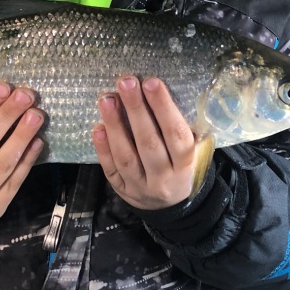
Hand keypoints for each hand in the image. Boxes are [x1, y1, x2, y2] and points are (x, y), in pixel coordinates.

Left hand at [92, 75, 195, 210]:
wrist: (169, 207)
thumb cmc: (180, 166)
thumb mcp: (192, 151)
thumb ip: (180, 128)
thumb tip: (158, 90)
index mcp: (186, 165)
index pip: (176, 135)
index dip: (164, 108)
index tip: (151, 82)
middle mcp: (163, 178)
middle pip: (149, 143)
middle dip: (136, 110)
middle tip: (126, 82)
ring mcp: (140, 187)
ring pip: (126, 156)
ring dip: (115, 125)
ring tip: (107, 99)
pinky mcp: (122, 190)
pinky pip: (111, 170)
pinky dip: (103, 148)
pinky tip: (97, 127)